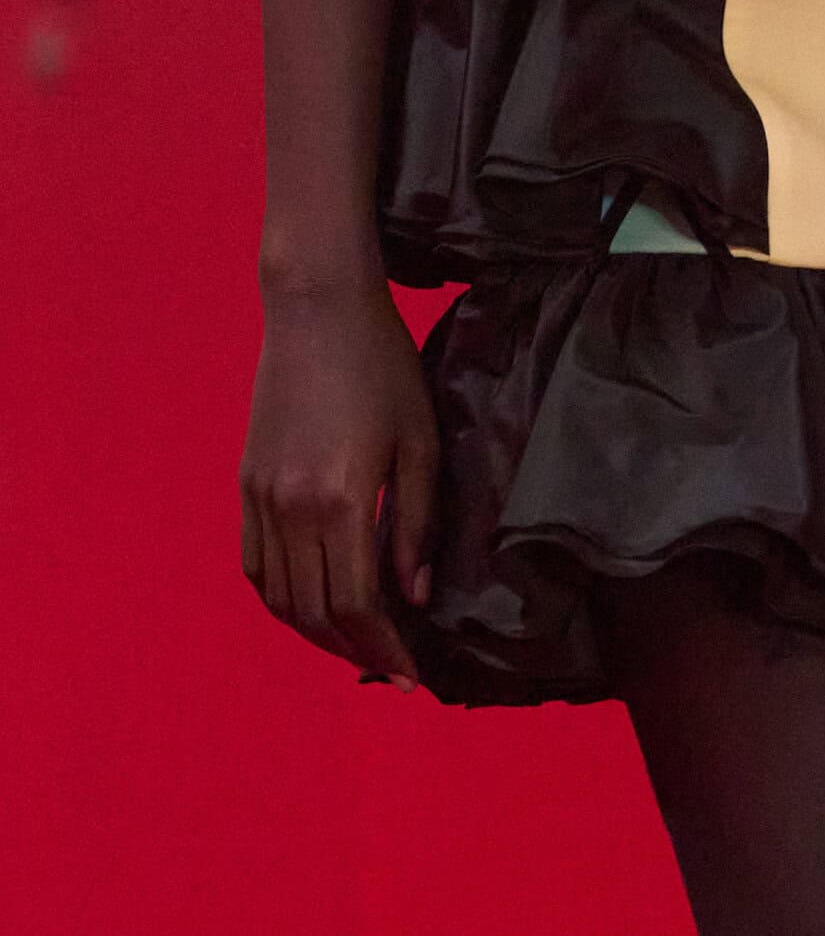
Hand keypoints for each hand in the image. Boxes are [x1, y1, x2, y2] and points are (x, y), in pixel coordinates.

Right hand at [239, 281, 438, 688]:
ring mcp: (261, 497)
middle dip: (354, 651)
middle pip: (315, 614)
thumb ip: (416, 525)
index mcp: (341, 500)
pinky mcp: (246, 483)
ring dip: (317, 633)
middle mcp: (292, 509)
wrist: (318, 309)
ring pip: (280, 598)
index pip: (357, 607)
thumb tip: (415, 598)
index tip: (412, 676)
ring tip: (357, 642)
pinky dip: (281, 598)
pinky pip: (255, 565)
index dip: (384, 651)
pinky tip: (312, 601)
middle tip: (390, 665)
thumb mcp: (420, 441)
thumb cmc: (383, 365)